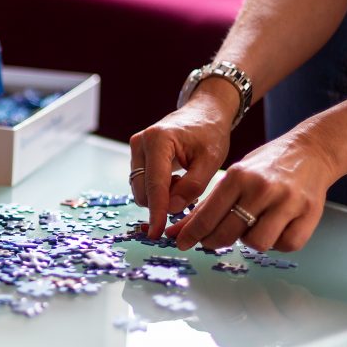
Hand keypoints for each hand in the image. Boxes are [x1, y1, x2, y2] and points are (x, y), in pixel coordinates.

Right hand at [130, 90, 232, 237]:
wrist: (204, 113)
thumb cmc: (210, 133)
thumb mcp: (211, 160)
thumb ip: (193, 186)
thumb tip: (172, 208)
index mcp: (158, 140)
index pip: (155, 184)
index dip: (156, 211)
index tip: (156, 233)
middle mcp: (140, 143)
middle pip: (143, 190)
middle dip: (163, 201)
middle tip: (189, 191)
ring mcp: (135, 149)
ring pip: (141, 189)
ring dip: (162, 195)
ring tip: (184, 181)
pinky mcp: (136, 155)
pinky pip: (143, 183)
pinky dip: (159, 189)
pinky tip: (176, 179)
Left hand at [167, 128, 338, 251]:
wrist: (312, 151)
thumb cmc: (266, 166)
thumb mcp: (234, 176)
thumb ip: (207, 205)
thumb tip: (177, 231)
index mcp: (238, 176)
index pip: (208, 214)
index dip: (192, 234)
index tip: (181, 243)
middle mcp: (262, 188)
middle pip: (229, 233)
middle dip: (215, 241)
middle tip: (213, 240)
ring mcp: (287, 201)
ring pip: (257, 243)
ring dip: (250, 241)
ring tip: (253, 226)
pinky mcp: (310, 214)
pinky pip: (286, 245)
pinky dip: (278, 243)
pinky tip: (276, 229)